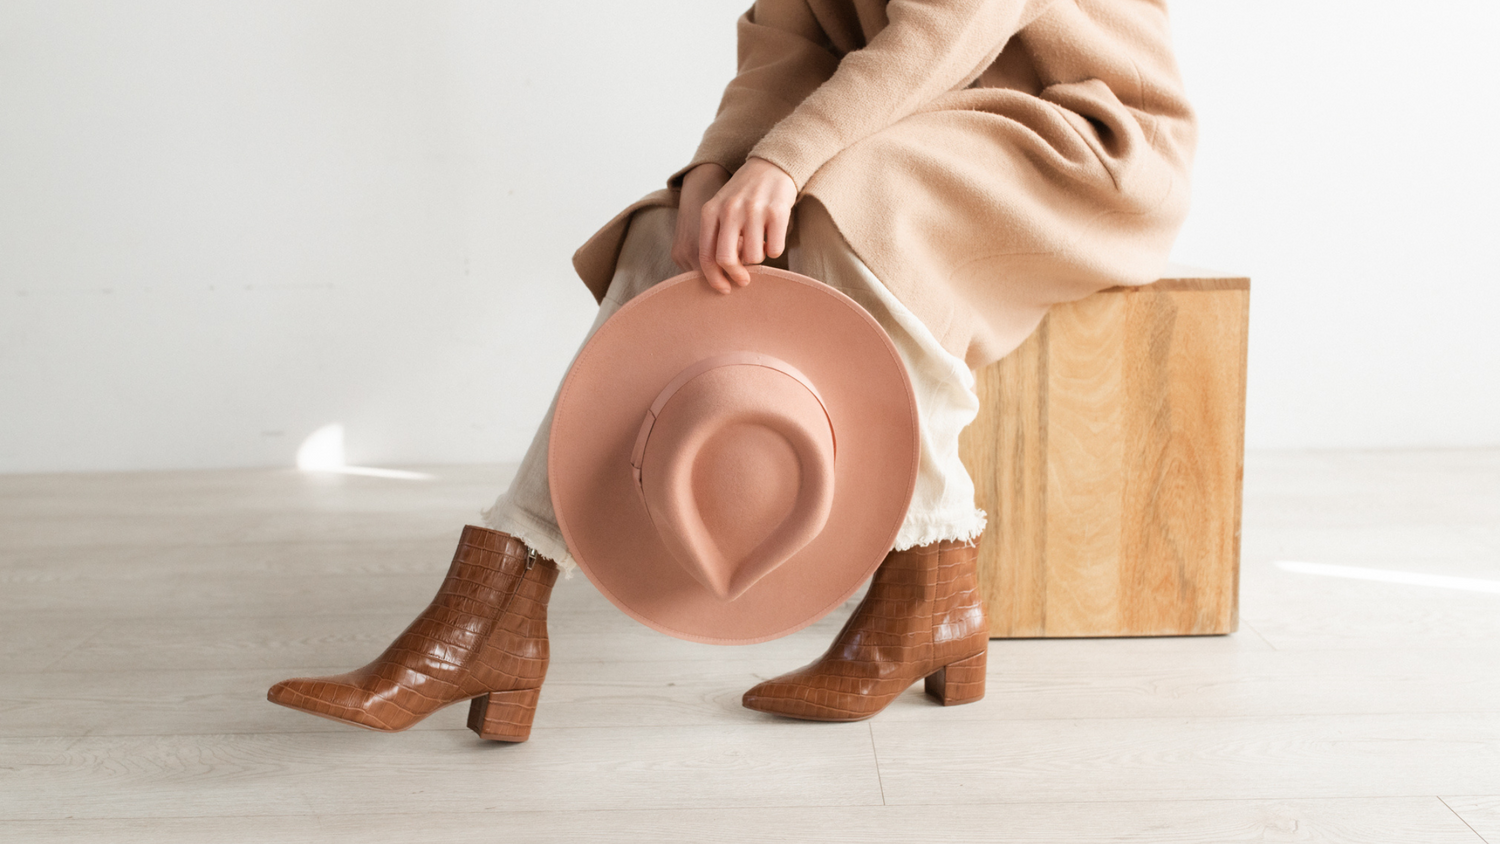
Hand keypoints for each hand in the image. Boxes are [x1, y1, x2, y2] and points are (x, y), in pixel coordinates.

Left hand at [677, 158, 797, 293]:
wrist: (771, 164)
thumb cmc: (744, 194)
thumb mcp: (722, 209)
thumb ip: (716, 237)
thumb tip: (719, 275)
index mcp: (711, 211)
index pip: (706, 255)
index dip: (713, 278)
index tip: (723, 289)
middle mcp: (730, 210)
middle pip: (726, 260)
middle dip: (736, 275)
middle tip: (744, 280)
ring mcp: (753, 210)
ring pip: (753, 256)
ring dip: (758, 258)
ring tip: (760, 244)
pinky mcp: (777, 211)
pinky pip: (775, 249)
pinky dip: (775, 249)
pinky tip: (773, 236)